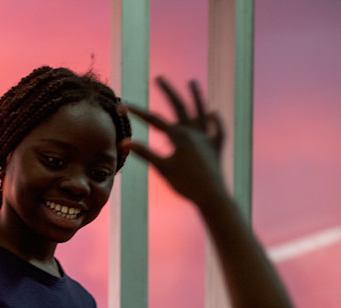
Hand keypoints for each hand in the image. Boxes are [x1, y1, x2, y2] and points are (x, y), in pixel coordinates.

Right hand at [120, 77, 226, 206]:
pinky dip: (215, 121)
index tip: (123, 106)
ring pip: (201, 112)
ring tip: (192, 81)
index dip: (137, 113)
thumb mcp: (162, 169)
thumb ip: (145, 153)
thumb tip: (124, 142)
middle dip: (168, 91)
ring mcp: (207, 138)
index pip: (154, 121)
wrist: (211, 196)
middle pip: (180, 107)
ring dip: (197, 96)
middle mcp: (194, 132)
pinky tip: (212, 113)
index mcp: (179, 136)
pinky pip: (217, 130)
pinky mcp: (216, 147)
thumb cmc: (185, 184)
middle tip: (159, 78)